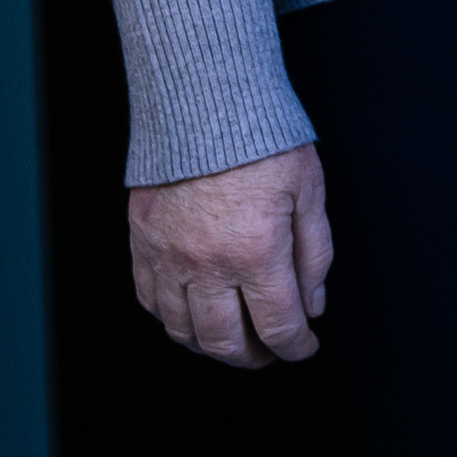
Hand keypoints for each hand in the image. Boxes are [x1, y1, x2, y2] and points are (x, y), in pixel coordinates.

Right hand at [129, 144, 332, 369]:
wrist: (205, 99)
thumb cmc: (262, 138)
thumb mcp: (309, 190)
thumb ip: (314, 255)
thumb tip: (312, 305)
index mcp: (256, 252)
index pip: (278, 326)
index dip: (296, 347)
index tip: (305, 347)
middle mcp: (207, 263)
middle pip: (226, 342)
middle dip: (254, 357)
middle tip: (269, 351)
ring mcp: (168, 256)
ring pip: (182, 330)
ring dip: (210, 346)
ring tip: (232, 339)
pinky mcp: (142, 242)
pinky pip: (149, 300)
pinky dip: (171, 317)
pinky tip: (192, 312)